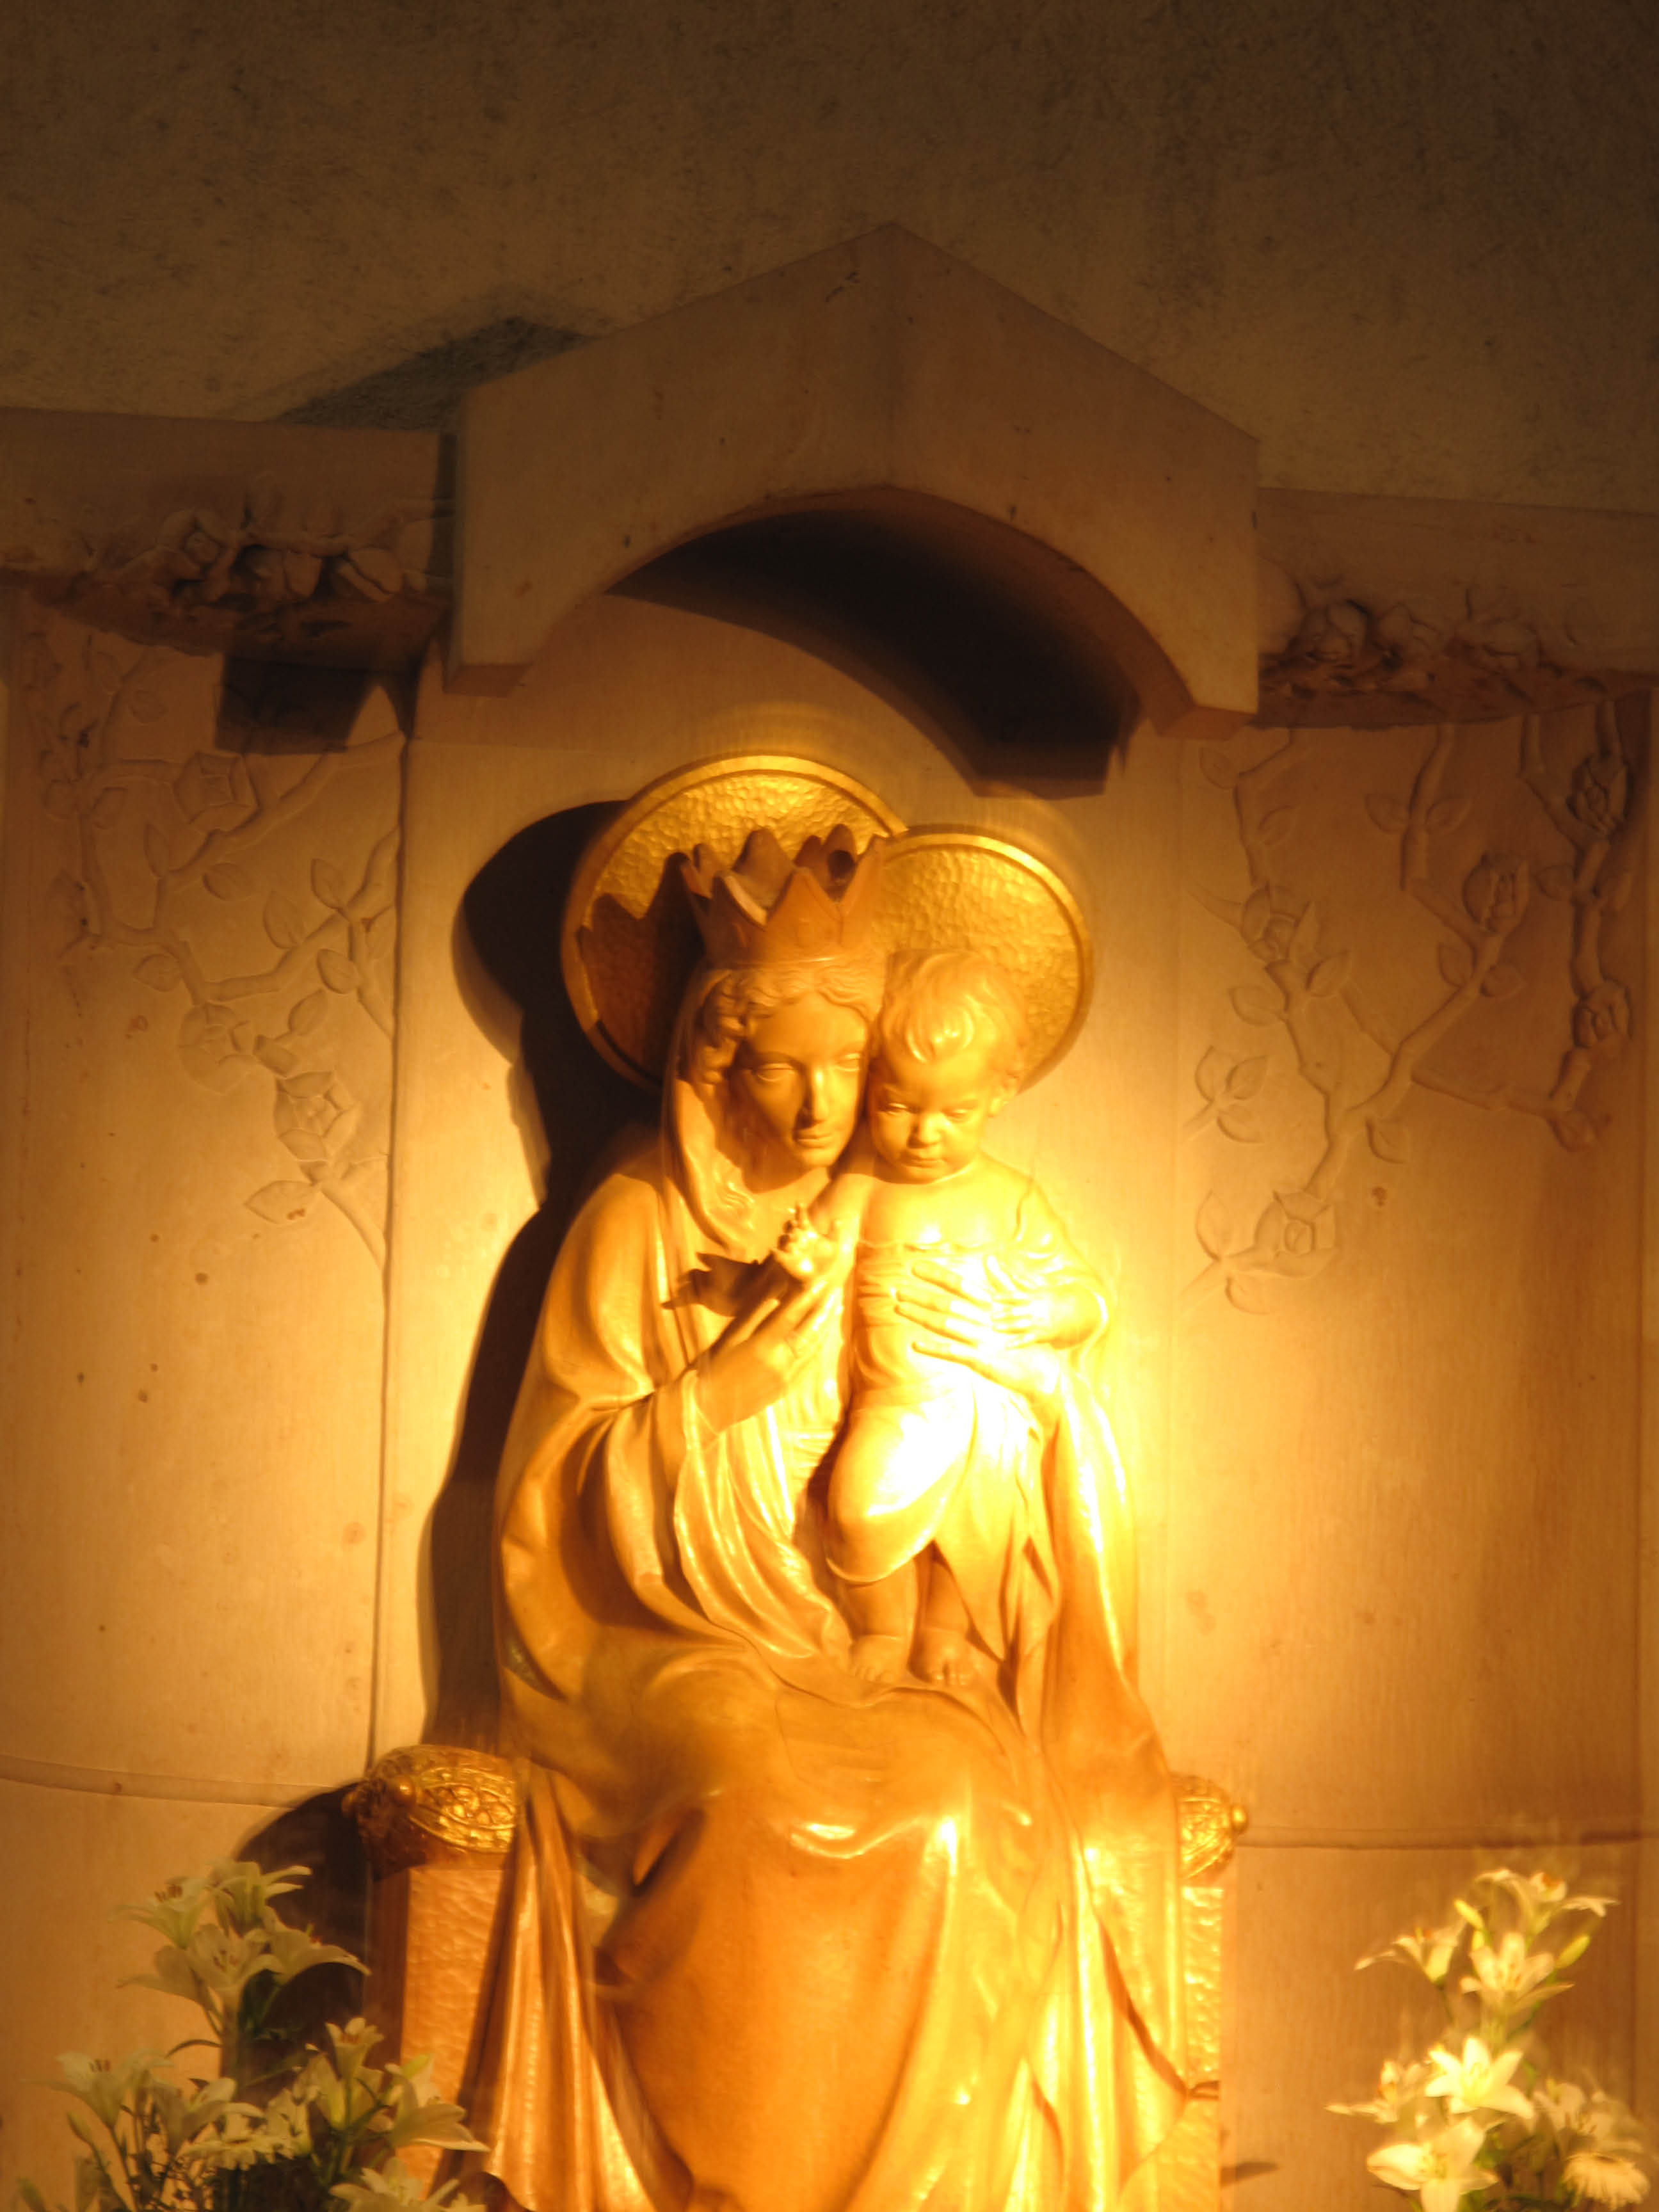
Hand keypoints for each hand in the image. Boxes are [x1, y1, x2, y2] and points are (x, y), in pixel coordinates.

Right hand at [696, 1242, 852, 1432]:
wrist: (709, 1407)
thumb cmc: (715, 1365)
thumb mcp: (732, 1336)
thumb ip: (757, 1313)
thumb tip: (776, 1289)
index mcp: (762, 1346)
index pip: (791, 1316)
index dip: (808, 1298)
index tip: (822, 1282)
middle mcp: (780, 1362)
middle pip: (809, 1331)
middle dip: (824, 1310)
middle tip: (836, 1292)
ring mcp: (787, 1378)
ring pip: (813, 1348)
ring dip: (825, 1327)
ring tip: (834, 1309)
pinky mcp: (789, 1388)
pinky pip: (809, 1364)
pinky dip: (818, 1347)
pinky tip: (822, 1335)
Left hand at [890, 1264, 1064, 1420]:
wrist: (1043, 1370)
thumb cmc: (1025, 1338)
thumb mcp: (1016, 1306)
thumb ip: (1001, 1282)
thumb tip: (990, 1258)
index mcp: (990, 1305)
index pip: (959, 1284)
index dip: (936, 1275)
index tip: (915, 1267)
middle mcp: (984, 1319)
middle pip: (947, 1302)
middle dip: (920, 1295)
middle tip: (896, 1289)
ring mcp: (982, 1339)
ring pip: (945, 1324)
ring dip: (920, 1316)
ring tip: (899, 1309)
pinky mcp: (982, 1359)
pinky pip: (953, 1352)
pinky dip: (934, 1348)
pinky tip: (915, 1345)